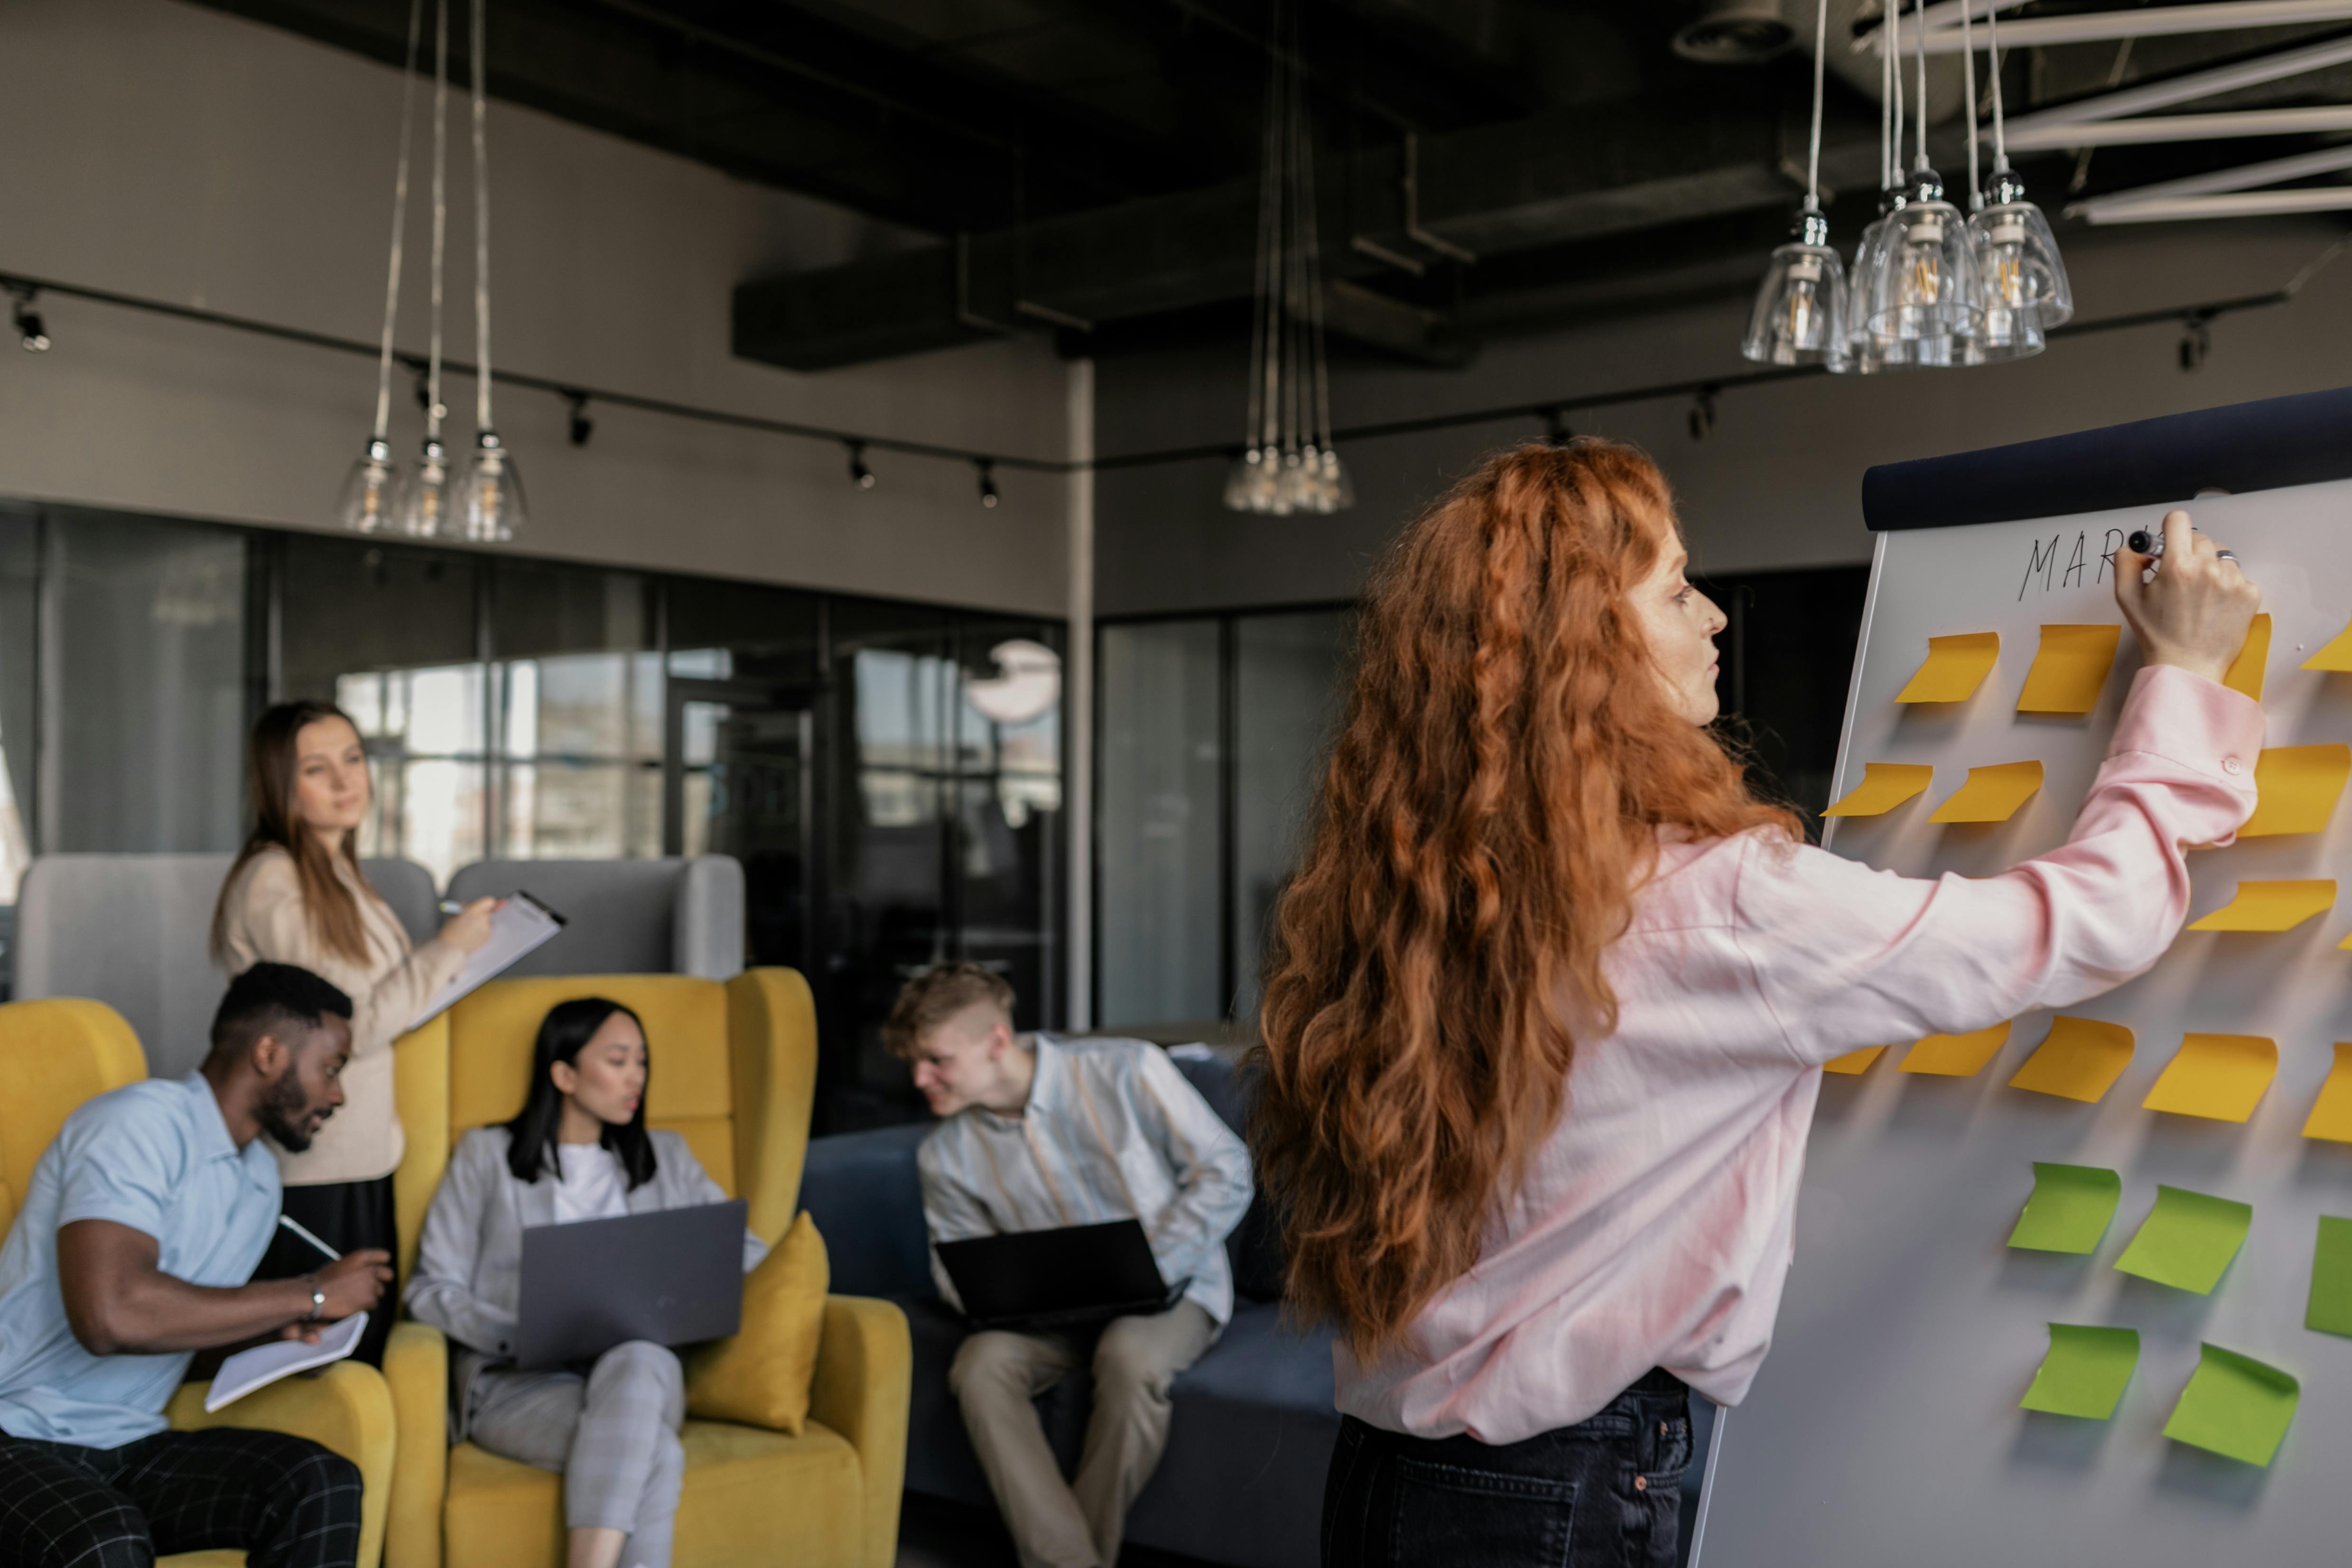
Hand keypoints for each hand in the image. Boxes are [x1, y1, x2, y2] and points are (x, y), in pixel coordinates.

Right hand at [310, 1248, 392, 1321]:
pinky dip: (365, 1306)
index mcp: (361, 1256)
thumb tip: (364, 1269)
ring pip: (380, 1291)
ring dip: (371, 1295)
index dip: (381, 1263)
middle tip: (371, 1287)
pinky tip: (352, 1305)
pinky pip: (373, 1304)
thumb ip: (356, 1265)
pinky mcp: (369, 1300)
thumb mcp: (340, 1264)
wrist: (313, 1295)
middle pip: (388, 1274)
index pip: (384, 1256)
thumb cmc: (322, 1280)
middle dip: (381, 1280)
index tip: (377, 1269)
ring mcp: (371, 1284)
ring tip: (354, 1298)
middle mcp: (369, 1269)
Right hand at [436, 896, 501, 954]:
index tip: (486, 905)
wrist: (450, 949)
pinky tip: (472, 936)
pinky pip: (487, 931)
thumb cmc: (449, 932)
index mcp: (473, 911)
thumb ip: (464, 908)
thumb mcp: (454, 914)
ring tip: (470, 931)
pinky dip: (482, 932)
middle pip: (489, 912)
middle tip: (473, 919)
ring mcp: (486, 928)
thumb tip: (471, 905)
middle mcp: (482, 918)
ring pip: (488, 922)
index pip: (489, 901)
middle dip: (482, 914)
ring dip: (482, 924)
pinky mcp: (488, 937)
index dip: (487, 903)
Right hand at [2114, 509, 2260, 685]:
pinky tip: (2215, 605)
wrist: (2188, 666)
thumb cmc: (2157, 634)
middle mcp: (2207, 569)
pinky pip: (2238, 575)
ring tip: (2200, 595)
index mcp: (2177, 566)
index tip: (2170, 542)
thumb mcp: (2127, 598)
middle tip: (2181, 579)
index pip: (2179, 520)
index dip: (2171, 528)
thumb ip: (2125, 563)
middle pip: (2200, 538)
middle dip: (2189, 553)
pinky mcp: (2250, 593)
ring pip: (2221, 556)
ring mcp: (2232, 581)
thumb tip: (2136, 547)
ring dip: (2210, 569)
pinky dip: (2227, 586)